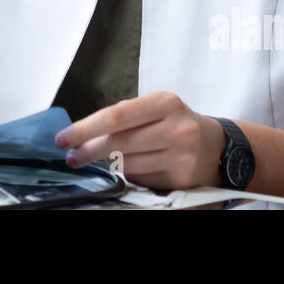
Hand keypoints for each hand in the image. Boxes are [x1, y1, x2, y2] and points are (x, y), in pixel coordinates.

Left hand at [53, 92, 227, 190]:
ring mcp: (181, 156)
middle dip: (88, 151)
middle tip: (71, 156)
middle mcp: (176, 128)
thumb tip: (82, 134)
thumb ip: (125, 118)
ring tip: (93, 161)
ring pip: (128, 165)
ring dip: (106, 165)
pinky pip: (142, 180)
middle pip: (120, 143)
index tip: (64, 137)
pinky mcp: (182, 178)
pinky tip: (125, 170)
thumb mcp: (157, 109)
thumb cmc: (176, 123)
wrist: (218, 147)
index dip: (86, 128)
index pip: (117, 116)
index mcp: (165, 103)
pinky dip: (128, 176)